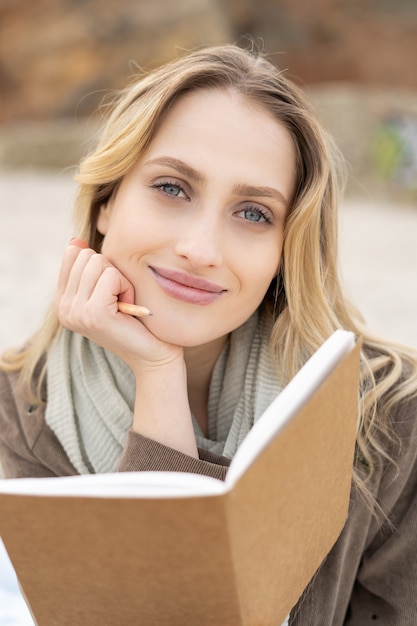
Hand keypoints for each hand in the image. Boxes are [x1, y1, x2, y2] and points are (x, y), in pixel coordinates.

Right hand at [55, 239, 182, 374]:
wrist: (153, 356)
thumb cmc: (135, 320)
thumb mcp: (107, 290)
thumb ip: (89, 268)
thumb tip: (75, 241)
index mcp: (61, 301)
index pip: (72, 254)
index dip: (101, 266)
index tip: (110, 292)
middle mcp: (63, 308)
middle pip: (87, 256)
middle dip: (111, 273)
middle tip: (120, 300)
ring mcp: (76, 311)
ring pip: (99, 263)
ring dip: (120, 280)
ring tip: (124, 305)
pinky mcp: (94, 313)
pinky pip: (112, 275)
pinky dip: (127, 287)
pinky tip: (128, 308)